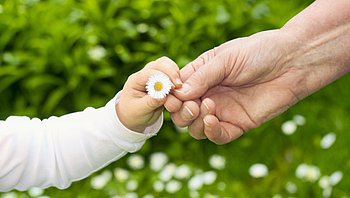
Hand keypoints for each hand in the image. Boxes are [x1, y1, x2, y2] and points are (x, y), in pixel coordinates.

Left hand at [116, 56, 185, 131]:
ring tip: (180, 87)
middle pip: (161, 63)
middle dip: (172, 73)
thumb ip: (151, 102)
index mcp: (136, 80)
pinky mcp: (163, 78)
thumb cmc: (135, 114)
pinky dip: (178, 77)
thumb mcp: (140, 111)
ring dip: (176, 74)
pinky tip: (180, 89)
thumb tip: (163, 95)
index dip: (163, 79)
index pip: (151, 73)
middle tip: (179, 87)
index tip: (173, 89)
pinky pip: (173, 71)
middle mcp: (145, 73)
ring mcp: (154, 74)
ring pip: (168, 64)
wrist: (135, 116)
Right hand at [172, 29, 317, 143]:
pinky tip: (212, 121)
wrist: (291, 63)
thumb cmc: (258, 52)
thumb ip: (202, 77)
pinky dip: (210, 132)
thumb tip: (179, 94)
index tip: (171, 98)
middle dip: (181, 112)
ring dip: (194, 122)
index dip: (171, 96)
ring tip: (208, 107)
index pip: (177, 91)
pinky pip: (217, 136)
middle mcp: (208, 95)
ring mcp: (222, 111)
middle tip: (192, 105)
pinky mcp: (237, 124)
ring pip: (196, 127)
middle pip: (182, 113)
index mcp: (201, 76)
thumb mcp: (225, 59)